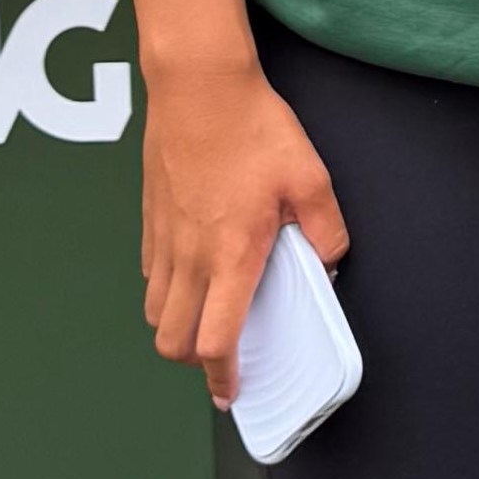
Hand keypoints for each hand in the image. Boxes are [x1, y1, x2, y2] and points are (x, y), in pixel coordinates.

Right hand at [138, 53, 349, 406]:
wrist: (199, 86)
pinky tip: (194, 275)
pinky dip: (166, 291)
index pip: (215, 341)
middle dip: (194, 363)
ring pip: (154, 311)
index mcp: (231, 255)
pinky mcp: (149, 220)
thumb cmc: (254, 129)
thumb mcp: (312, 180)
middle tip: (222, 360)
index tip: (232, 392)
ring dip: (176, 328)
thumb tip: (329, 265)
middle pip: (171, 340)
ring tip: (208, 320)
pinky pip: (150, 275)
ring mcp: (163, 239)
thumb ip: (327, 232)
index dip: (222, 377)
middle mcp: (190, 256)